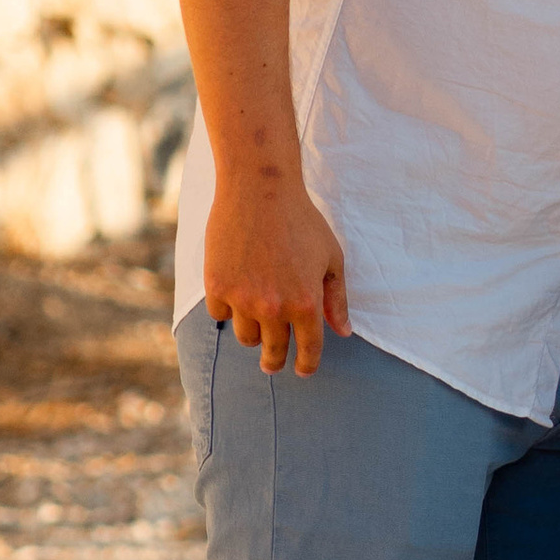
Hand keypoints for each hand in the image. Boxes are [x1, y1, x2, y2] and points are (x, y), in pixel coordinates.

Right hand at [205, 168, 350, 375]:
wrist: (259, 189)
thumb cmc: (301, 220)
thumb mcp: (331, 257)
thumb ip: (336, 298)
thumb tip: (343, 332)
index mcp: (306, 302)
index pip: (309, 349)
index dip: (307, 364)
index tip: (303, 370)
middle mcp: (274, 307)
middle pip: (273, 351)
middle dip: (275, 361)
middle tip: (273, 363)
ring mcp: (242, 299)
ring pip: (246, 337)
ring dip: (253, 334)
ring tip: (257, 323)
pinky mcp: (216, 287)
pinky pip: (220, 314)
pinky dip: (228, 309)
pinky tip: (235, 295)